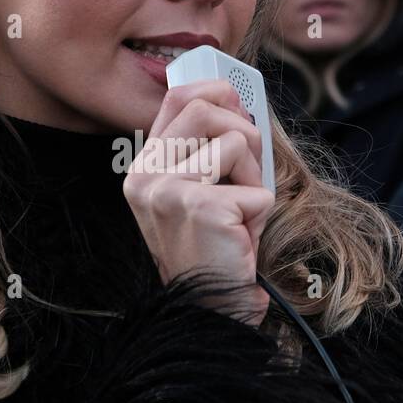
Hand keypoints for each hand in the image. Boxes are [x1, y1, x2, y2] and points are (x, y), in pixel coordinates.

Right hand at [123, 81, 275, 326]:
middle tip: (246, 171)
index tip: (238, 111)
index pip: (177, 98)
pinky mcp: (200, 207)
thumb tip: (236, 99)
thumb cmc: (214, 248)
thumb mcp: (200, 190)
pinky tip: (240, 237)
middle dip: (242, 132)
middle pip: (205, 108)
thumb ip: (205, 147)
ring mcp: (168, 190)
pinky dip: (260, 212)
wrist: (210, 308)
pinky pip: (256, 187)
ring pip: (236, 142)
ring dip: (254, 177)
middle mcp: (146, 176)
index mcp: (143, 168)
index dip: (217, 94)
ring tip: (240, 213)